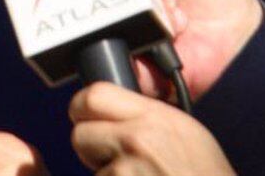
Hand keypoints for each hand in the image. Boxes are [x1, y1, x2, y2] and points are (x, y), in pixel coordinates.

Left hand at [69, 82, 236, 174]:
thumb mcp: (184, 131)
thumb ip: (146, 116)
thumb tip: (111, 110)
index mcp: (154, 117)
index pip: (93, 95)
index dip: (84, 108)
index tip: (87, 117)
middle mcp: (137, 140)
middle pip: (80, 135)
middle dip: (91, 148)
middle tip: (113, 158)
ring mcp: (125, 171)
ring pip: (92, 170)